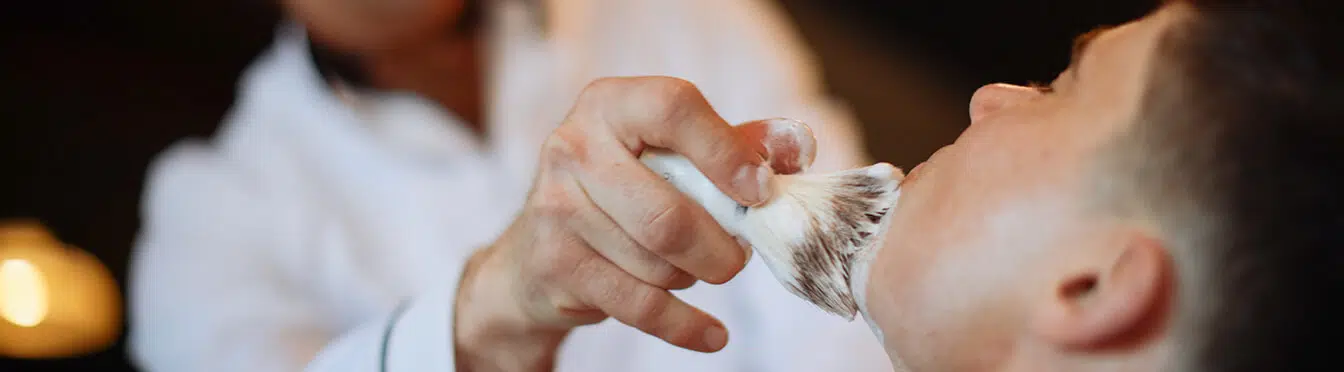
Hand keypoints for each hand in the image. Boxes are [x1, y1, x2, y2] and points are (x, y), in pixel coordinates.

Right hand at [452, 76, 811, 371]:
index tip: (761, 191)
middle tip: (736, 256)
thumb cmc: (624, 190)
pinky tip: (710, 333)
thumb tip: (799, 146)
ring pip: (658, 263)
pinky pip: (640, 305)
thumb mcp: (675, 153)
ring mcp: (556, 207)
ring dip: (692, 276)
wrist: (534, 255)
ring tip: (691, 267)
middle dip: (719, 248)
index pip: (673, 109)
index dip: (726, 152)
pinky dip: (686, 325)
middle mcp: (573, 146)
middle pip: (669, 214)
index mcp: (610, 103)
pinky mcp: (555, 263)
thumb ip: (739, 144)